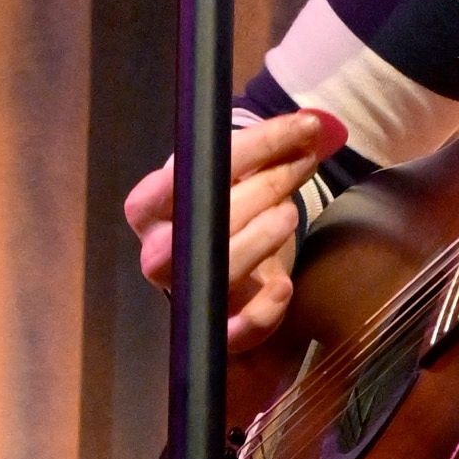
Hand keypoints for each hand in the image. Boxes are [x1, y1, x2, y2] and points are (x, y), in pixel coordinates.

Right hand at [125, 107, 345, 348]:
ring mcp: (185, 295)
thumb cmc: (226, 208)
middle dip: (262, 188)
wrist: (228, 263)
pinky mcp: (216, 332)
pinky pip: (236, 331)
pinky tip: (283, 285)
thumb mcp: (232, 174)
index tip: (296, 129)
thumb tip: (310, 126)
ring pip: (216, 270)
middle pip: (201, 223)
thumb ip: (261, 150)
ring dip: (260, 238)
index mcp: (148, 207)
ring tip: (289, 214)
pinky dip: (264, 309)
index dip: (245, 150)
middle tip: (302, 165)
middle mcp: (157, 254)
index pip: (185, 175)